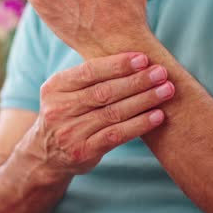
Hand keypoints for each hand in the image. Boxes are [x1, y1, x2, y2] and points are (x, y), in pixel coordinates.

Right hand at [19, 52, 173, 178]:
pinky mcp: (83, 152)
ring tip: (166, 91)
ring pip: (113, 113)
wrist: (46, 155)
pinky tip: (157, 116)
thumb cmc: (67, 114)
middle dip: (137, 81)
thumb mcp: (65, 92)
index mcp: (55, 87)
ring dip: (144, 101)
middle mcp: (59, 109)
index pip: (89, 71)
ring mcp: (71, 132)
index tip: (143, 59)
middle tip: (161, 73)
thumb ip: (89, 77)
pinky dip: (139, 124)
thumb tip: (133, 57)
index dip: (118, 64)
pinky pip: (116, 135)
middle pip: (104, 92)